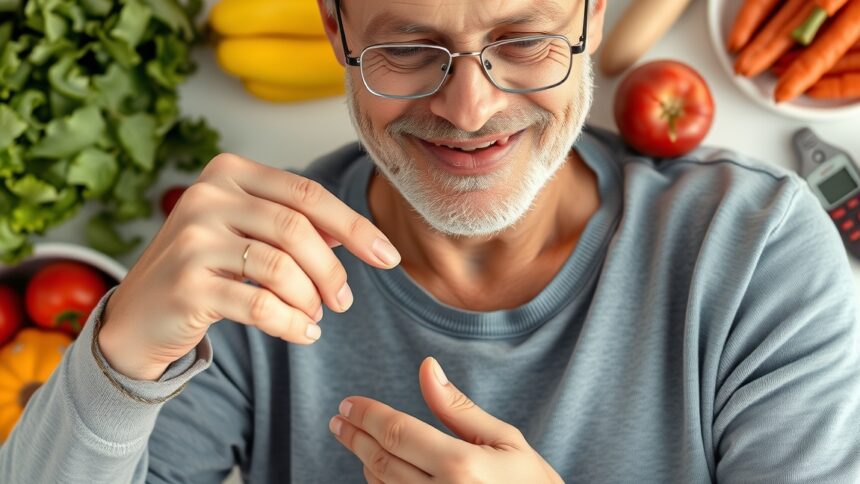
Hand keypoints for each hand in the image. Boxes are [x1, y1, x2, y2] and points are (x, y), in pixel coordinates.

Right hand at [99, 153, 400, 379]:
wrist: (136, 316)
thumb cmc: (202, 269)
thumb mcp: (243, 232)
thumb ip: (290, 224)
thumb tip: (348, 235)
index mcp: (227, 172)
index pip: (307, 194)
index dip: (355, 226)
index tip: (388, 257)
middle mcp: (205, 197)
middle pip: (298, 230)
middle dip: (332, 270)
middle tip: (344, 301)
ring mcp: (191, 240)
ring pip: (281, 268)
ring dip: (311, 299)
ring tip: (317, 317)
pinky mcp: (185, 285)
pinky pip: (259, 305)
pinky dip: (291, 323)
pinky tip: (303, 332)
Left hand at [329, 357, 562, 483]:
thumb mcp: (506, 442)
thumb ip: (458, 409)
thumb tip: (426, 369)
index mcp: (463, 467)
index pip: (397, 433)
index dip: (367, 415)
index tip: (348, 404)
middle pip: (380, 460)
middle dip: (355, 436)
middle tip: (340, 419)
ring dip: (364, 461)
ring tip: (358, 440)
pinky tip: (378, 471)